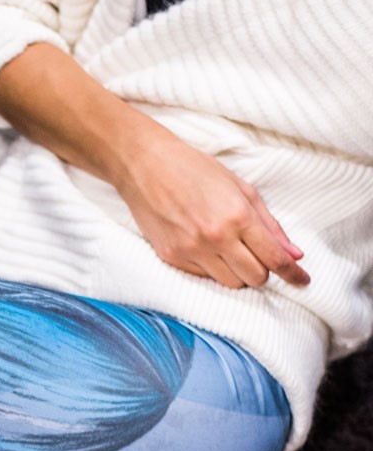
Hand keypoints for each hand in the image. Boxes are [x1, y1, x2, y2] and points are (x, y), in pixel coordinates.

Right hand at [116, 129, 309, 289]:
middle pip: (254, 278)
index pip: (274, 257)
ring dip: (238, 273)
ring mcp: (190, 251)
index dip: (293, 273)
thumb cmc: (195, 170)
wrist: (146, 167)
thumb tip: (293, 252)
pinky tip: (206, 249)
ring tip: (231, 253)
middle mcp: (215, 238)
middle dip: (262, 272)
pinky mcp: (171, 258)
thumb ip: (268, 223)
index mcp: (237, 216)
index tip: (303, 281)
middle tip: (258, 258)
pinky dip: (212, 268)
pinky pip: (203, 277)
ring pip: (229, 283)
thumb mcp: (240, 189)